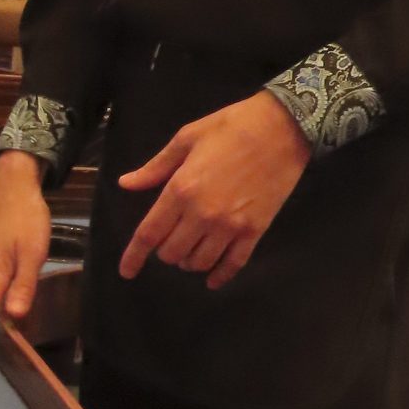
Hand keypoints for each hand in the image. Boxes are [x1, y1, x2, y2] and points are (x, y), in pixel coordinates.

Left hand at [117, 90, 311, 289]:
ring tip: (190, 250)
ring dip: (189, 261)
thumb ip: (155, 168)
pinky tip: (212, 280)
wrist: (282, 127)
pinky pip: (233, 264)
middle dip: (164, 252)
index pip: (149, 234)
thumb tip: (126, 184)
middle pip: (172, 253)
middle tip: (170, 239)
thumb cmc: (230, 127)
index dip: (133, 257)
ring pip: (199, 262)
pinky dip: (220, 276)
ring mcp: (230, 226)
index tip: (126, 271)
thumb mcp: (186, 139)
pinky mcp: (255, 231)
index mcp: (180, 190)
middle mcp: (202, 214)